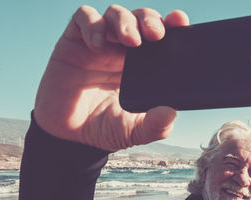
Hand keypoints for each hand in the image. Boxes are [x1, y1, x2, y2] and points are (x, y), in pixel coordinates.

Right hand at [34, 5, 188, 150]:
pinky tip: (97, 46)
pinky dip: (93, 25)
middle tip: (156, 34)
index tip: (180, 21)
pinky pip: (84, 19)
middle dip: (151, 19)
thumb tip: (171, 113)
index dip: (173, 23)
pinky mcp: (74, 42)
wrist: (70, 135)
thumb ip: (154, 126)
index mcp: (146, 64)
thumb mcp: (134, 131)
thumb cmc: (106, 127)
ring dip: (125, 20)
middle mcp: (124, 49)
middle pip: (141, 18)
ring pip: (116, 13)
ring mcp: (100, 43)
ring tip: (131, 40)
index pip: (163, 34)